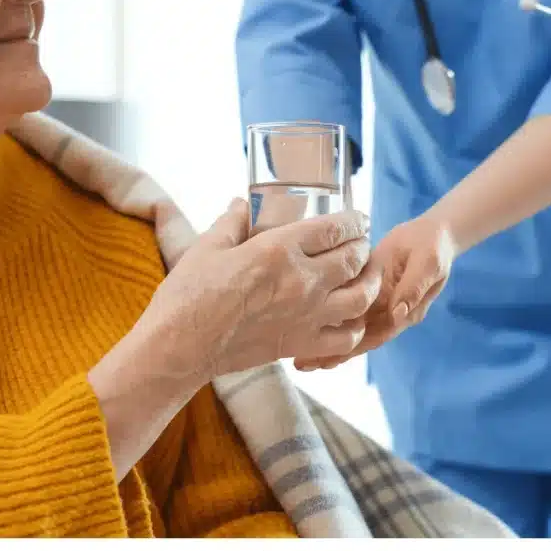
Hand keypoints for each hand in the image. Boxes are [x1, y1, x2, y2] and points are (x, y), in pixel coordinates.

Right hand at [134, 198, 379, 379]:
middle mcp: (302, 281)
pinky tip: (349, 318)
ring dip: (369, 283)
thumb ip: (232, 222)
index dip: (354, 221)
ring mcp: (307, 316)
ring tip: (366, 276)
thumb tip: (241, 204)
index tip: (358, 219)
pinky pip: (346, 337)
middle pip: (354, 258)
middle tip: (360, 243)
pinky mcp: (302, 344)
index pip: (335, 228)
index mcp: (279, 250)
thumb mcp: (208, 246)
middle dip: (362, 246)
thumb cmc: (189, 294)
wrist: (181, 346)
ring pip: (361, 297)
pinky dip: (355, 326)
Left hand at [294, 214, 455, 370]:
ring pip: (350, 328)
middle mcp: (388, 314)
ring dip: (328, 342)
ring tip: (301, 357)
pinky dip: (330, 318)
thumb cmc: (432, 248)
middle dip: (333, 354)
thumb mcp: (428, 265)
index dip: (352, 349)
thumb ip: (413, 289)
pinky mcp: (369, 290)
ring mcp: (378, 303)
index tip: (328, 361)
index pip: (375, 336)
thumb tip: (398, 314)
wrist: (434, 234)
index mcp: (403, 312)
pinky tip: (309, 325)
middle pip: (359, 339)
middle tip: (304, 365)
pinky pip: (348, 308)